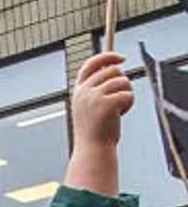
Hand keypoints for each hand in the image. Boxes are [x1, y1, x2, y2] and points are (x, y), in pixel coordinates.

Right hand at [67, 51, 133, 195]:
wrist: (92, 150)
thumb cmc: (96, 130)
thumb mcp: (92, 105)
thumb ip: (99, 86)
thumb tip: (114, 65)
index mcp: (78, 91)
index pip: (91, 64)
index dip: (107, 56)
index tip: (121, 58)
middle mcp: (83, 91)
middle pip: (112, 70)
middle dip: (122, 82)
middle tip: (118, 100)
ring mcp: (93, 97)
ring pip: (123, 81)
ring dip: (126, 94)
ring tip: (117, 110)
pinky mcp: (105, 104)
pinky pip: (128, 94)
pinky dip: (129, 104)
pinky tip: (119, 115)